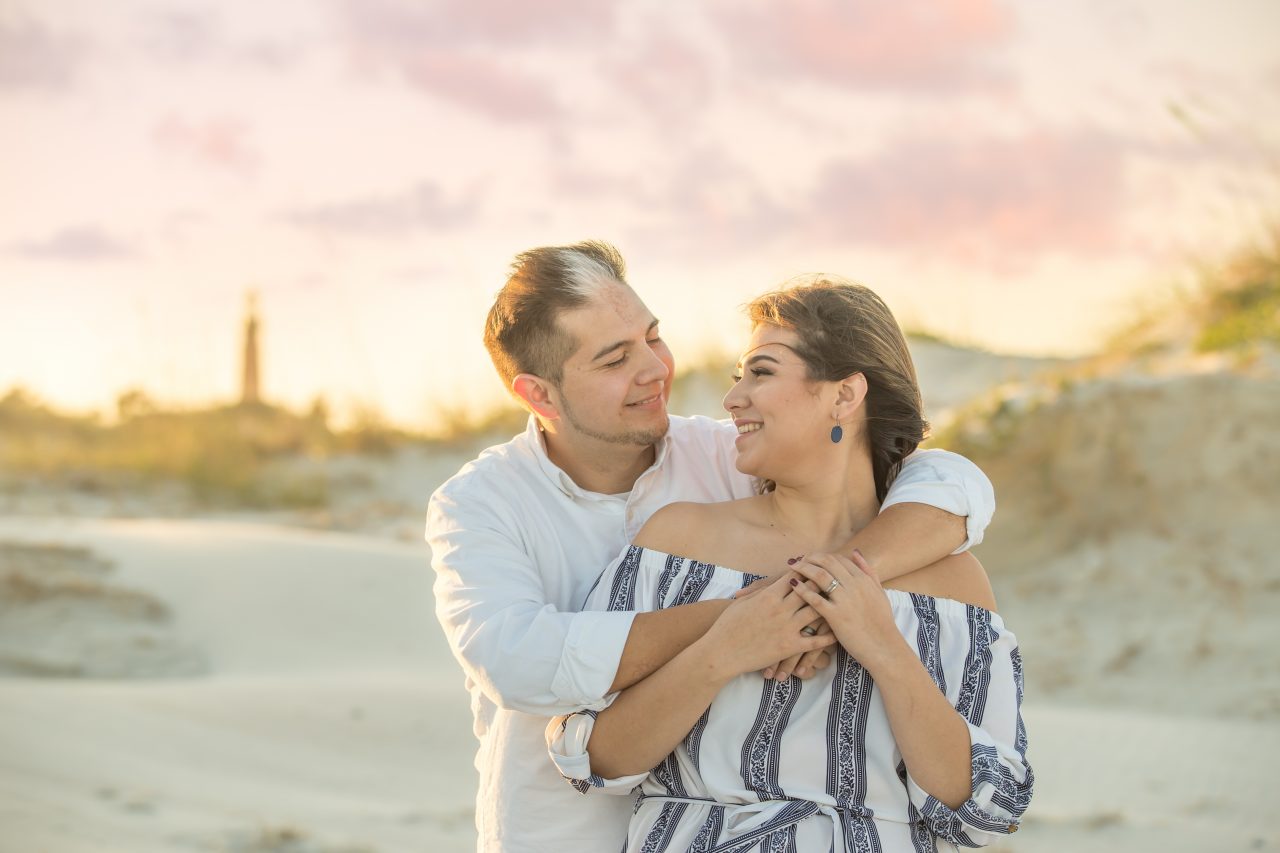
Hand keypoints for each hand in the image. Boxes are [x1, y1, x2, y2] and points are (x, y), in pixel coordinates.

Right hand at [702, 572, 834, 678]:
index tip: (817, 564)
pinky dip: (827, 637)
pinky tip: (836, 633)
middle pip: (809, 590)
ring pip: (816, 613)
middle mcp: (781, 609)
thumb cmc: (727, 626)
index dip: (807, 568)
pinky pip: (814, 641)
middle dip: (823, 583)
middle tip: (836, 579)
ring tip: (841, 604)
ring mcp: (786, 628)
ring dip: (828, 607)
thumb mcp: (743, 602)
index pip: (794, 576)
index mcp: (769, 595)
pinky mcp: (789, 647)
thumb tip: (771, 583)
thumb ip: (760, 591)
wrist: (722, 652)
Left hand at [787, 551, 904, 673]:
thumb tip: (855, 552)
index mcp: (863, 579)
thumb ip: (868, 571)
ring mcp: (844, 600)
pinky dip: (802, 589)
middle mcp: (854, 586)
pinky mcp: (835, 616)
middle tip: (798, 559)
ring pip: (819, 576)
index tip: (811, 558)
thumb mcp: (879, 592)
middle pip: (827, 562)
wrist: (883, 646)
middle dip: (810, 558)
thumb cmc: (882, 621)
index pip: (838, 559)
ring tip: (792, 567)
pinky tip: (793, 585)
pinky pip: (815, 599)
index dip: (822, 556)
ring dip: (803, 568)